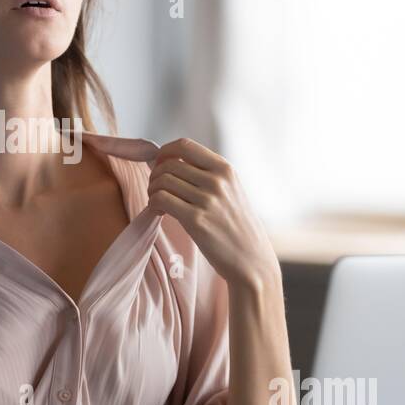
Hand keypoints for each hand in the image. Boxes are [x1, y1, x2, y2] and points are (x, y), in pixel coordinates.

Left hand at [146, 137, 280, 288]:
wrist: (251, 259)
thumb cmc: (236, 226)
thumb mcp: (230, 190)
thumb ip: (206, 174)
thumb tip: (168, 162)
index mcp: (225, 169)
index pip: (184, 145)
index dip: (164, 152)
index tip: (159, 165)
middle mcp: (217, 180)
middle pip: (169, 165)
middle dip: (155, 176)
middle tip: (156, 190)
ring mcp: (207, 200)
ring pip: (162, 181)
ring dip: (152, 191)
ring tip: (158, 203)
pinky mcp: (196, 220)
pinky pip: (161, 200)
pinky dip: (153, 204)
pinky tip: (159, 213)